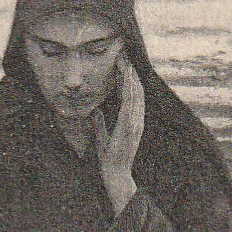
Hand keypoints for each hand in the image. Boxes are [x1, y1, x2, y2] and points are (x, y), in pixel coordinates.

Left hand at [92, 53, 144, 211]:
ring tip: (126, 62)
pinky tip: (128, 79)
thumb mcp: (101, 137)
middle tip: (124, 56)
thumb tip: (95, 111)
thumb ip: (99, 124)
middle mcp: (136, 120)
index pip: (131, 96)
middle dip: (130, 73)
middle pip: (136, 91)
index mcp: (131, 122)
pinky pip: (132, 105)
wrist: (115, 175)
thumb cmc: (109, 159)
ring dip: (131, 77)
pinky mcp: (131, 128)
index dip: (127, 80)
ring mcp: (135, 124)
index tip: (122, 65)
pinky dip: (131, 91)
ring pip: (136, 95)